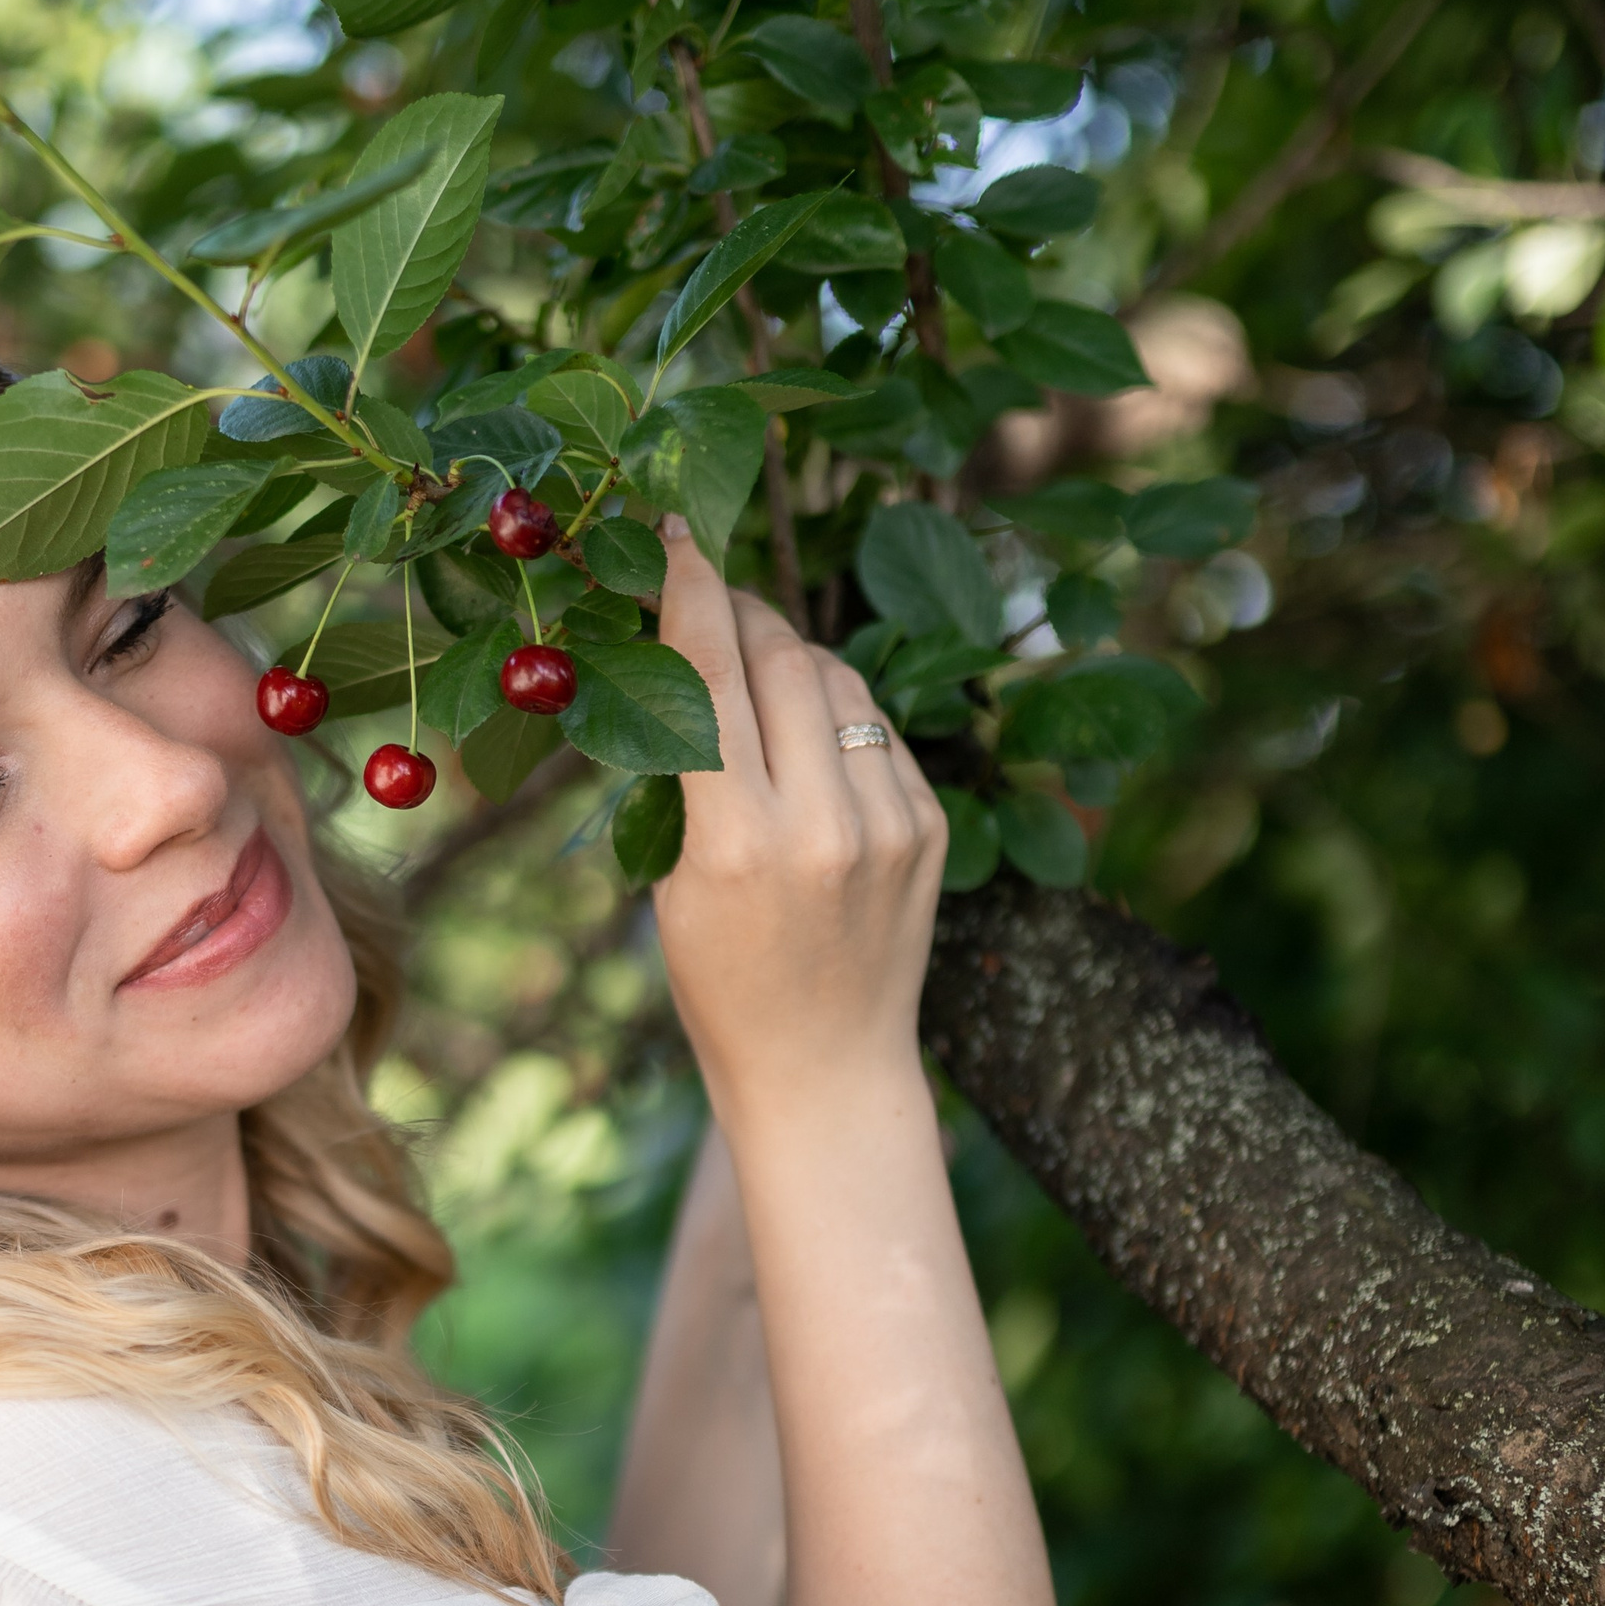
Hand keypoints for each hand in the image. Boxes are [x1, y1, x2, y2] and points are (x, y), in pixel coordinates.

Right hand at [651, 517, 945, 1130]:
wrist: (826, 1071)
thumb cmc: (722, 985)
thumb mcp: (674, 887)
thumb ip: (683, 778)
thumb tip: (683, 658)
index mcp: (734, 843)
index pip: (709, 675)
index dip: (691, 588)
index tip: (677, 534)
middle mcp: (821, 825)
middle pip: (780, 658)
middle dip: (742, 613)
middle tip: (711, 596)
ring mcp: (889, 825)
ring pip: (838, 681)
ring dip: (792, 658)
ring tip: (758, 672)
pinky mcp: (930, 828)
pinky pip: (878, 730)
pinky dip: (838, 718)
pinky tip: (811, 744)